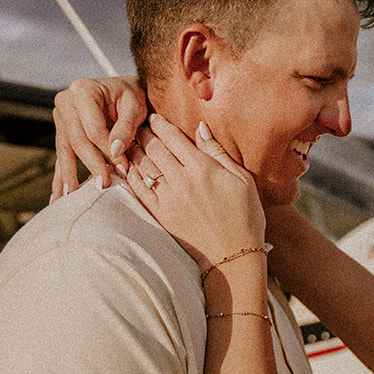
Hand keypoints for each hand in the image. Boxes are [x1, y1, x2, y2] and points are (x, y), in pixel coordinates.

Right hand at [51, 76, 148, 199]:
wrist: (124, 90)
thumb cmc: (132, 96)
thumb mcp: (135, 106)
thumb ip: (126, 127)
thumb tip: (114, 150)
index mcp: (83, 90)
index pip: (93, 128)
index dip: (107, 151)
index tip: (123, 169)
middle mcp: (66, 102)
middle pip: (77, 140)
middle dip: (91, 165)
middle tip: (103, 186)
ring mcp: (61, 116)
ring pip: (64, 150)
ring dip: (68, 176)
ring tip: (70, 197)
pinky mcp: (62, 130)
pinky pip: (62, 154)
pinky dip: (61, 175)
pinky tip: (58, 195)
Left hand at [126, 114, 266, 270]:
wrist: (234, 256)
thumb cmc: (245, 217)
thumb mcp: (242, 179)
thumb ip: (218, 152)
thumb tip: (201, 128)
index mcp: (203, 168)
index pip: (173, 137)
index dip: (160, 124)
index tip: (153, 117)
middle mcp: (182, 180)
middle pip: (154, 148)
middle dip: (144, 132)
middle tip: (136, 124)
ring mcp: (169, 198)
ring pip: (144, 166)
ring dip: (134, 150)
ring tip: (129, 141)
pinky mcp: (161, 215)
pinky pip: (139, 190)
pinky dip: (131, 175)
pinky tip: (127, 167)